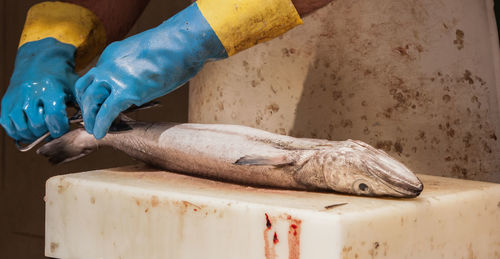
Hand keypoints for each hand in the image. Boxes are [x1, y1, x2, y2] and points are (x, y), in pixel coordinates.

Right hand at [0, 38, 77, 141]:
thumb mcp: (75, 86)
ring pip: (22, 127)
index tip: (63, 129)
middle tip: (53, 131)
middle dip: (47, 133)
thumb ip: (82, 105)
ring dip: (33, 135)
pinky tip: (29, 130)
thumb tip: (89, 124)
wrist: (39, 59)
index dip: (60, 129)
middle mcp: (30, 93)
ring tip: (42, 132)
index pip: (54, 117)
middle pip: (37, 125)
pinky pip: (8, 125)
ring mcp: (16, 98)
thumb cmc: (61, 76)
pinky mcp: (6, 102)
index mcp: (51, 89)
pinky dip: (18, 132)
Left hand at [75, 3, 226, 138]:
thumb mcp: (145, 54)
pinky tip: (100, 133)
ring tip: (93, 129)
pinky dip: (101, 125)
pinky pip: (106, 112)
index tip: (97, 104)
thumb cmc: (174, 47)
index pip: (95, 76)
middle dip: (86, 106)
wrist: (182, 43)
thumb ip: (135, 68)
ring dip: (90, 118)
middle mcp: (108, 64)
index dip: (94, 93)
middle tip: (89, 119)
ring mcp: (115, 77)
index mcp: (112, 53)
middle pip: (86, 88)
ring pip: (90, 100)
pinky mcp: (126, 91)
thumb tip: (140, 82)